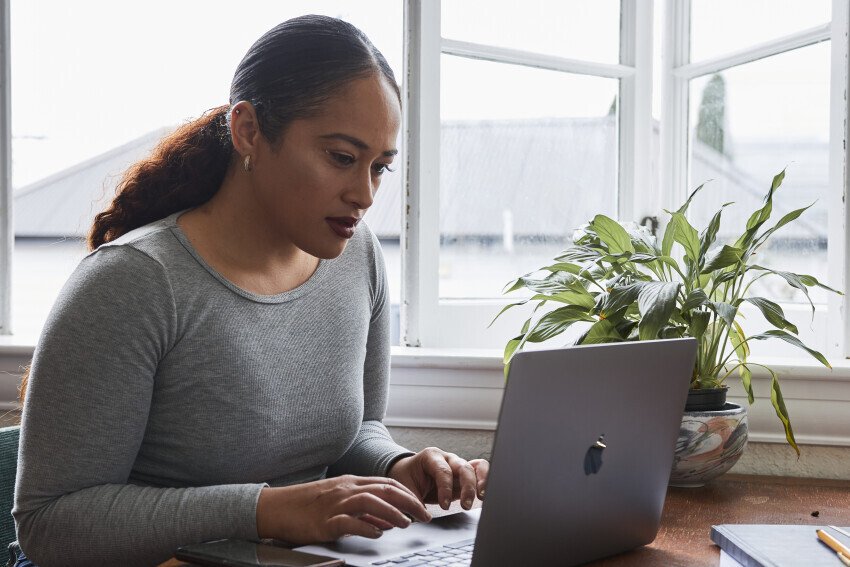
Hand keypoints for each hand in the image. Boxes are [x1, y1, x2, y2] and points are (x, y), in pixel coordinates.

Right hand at [256, 475, 430, 543]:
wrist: (277, 507)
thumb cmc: (307, 505)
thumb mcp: (338, 501)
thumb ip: (361, 508)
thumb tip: (384, 520)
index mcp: (351, 482)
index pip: (387, 483)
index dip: (408, 494)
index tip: (422, 505)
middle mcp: (346, 489)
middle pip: (385, 490)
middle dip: (409, 502)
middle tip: (424, 516)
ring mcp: (335, 503)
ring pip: (371, 502)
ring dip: (392, 513)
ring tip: (407, 523)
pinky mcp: (325, 521)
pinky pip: (349, 522)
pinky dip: (366, 526)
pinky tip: (378, 533)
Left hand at [387, 447, 488, 510]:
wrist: (407, 472)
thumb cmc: (407, 477)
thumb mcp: (406, 488)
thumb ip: (414, 501)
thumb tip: (424, 517)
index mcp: (430, 456)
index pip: (443, 471)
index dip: (446, 489)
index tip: (445, 506)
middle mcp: (447, 458)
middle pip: (463, 467)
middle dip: (467, 487)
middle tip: (465, 505)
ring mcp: (457, 464)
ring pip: (476, 467)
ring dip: (481, 482)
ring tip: (482, 497)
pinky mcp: (464, 474)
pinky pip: (480, 470)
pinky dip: (485, 480)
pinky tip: (485, 493)